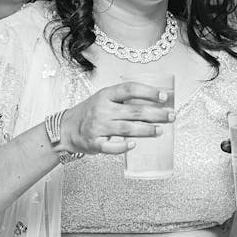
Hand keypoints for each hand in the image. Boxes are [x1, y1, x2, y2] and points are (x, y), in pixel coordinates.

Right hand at [59, 81, 173, 154]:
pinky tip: (134, 145)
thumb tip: (154, 102)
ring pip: (127, 129)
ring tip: (160, 131)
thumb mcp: (103, 98)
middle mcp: (102, 109)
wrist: (66, 128)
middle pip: (134, 111)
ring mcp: (98, 127)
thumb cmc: (90, 112)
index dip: (148, 92)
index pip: (130, 89)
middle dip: (156, 114)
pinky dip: (123, 146)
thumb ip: (123, 99)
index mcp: (106, 95)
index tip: (164, 97)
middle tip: (171, 116)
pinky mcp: (94, 143)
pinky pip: (111, 147)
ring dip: (146, 130)